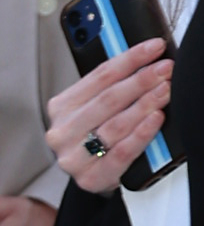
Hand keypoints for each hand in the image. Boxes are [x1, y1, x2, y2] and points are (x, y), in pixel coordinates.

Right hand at [47, 40, 171, 197]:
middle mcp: (62, 131)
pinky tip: (155, 119)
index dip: (129, 59)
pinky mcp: (90, 177)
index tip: (153, 48)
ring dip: (144, 104)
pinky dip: (141, 134)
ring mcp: (73, 156)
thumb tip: (144, 63)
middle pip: (107, 99)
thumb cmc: (94, 140)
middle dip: (141, 80)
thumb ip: (109, 89)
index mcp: (61, 107)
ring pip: (115, 125)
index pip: (98, 76)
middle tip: (164, 69)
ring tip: (165, 91)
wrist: (91, 177)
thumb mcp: (93, 110)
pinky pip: (121, 152)